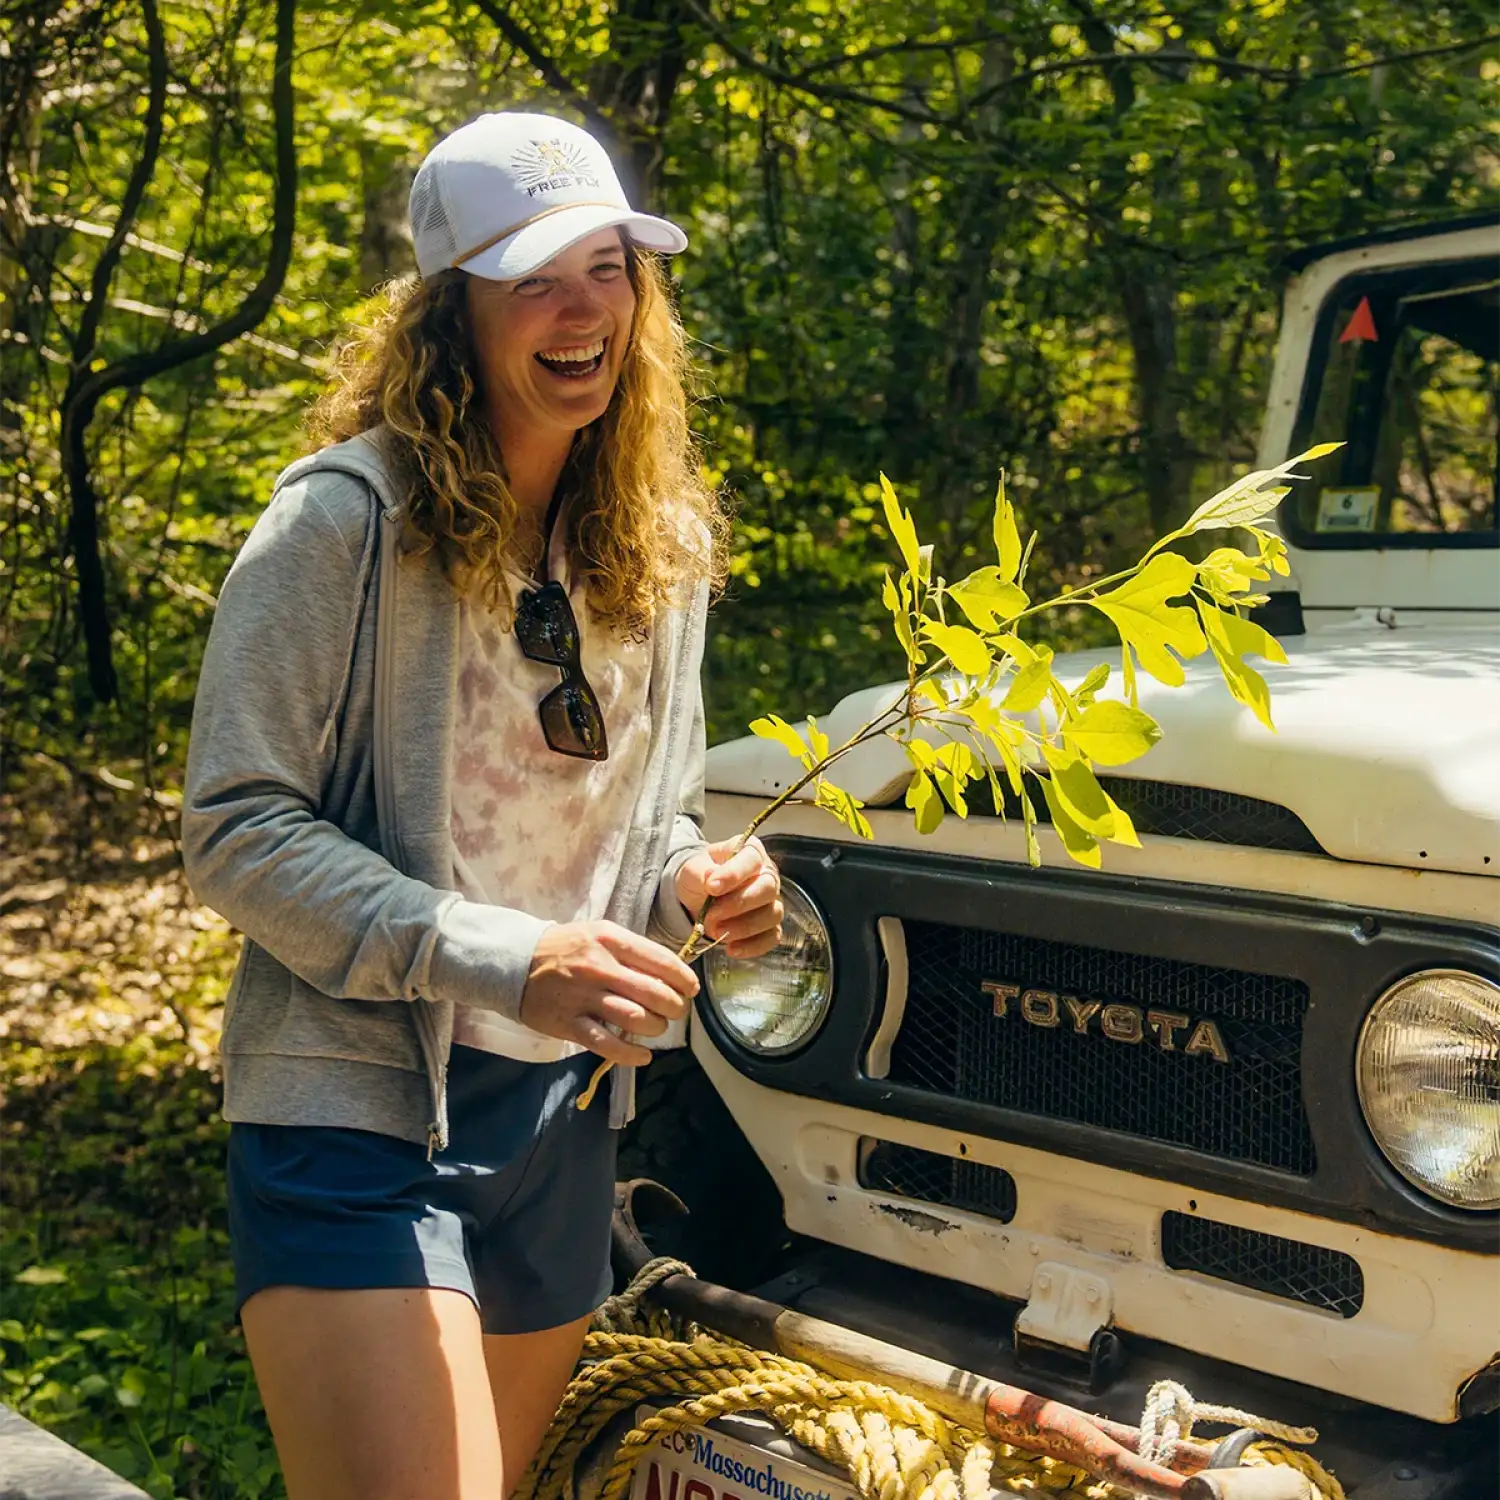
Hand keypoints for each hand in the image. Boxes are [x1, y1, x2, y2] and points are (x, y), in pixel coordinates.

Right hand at [520, 921, 698, 1065]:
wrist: (514, 962)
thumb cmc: (565, 948)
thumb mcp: (599, 935)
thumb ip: (631, 951)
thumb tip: (671, 971)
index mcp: (609, 940)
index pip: (660, 960)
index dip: (683, 978)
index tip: (691, 988)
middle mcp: (598, 966)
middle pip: (654, 992)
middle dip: (675, 1007)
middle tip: (677, 1011)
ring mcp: (583, 997)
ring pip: (635, 1018)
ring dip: (656, 1027)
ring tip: (657, 1027)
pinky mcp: (569, 1023)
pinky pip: (606, 1044)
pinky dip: (630, 1054)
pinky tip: (643, 1056)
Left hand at [675, 836, 782, 959]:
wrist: (698, 897)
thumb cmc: (700, 877)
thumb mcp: (692, 869)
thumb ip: (700, 872)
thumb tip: (711, 878)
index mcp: (750, 852)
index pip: (752, 859)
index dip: (734, 874)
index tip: (711, 887)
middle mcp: (767, 875)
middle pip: (768, 888)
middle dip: (739, 904)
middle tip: (711, 914)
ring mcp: (772, 902)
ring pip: (772, 915)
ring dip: (743, 926)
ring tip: (715, 931)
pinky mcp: (770, 927)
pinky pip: (771, 938)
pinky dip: (752, 946)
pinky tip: (731, 949)